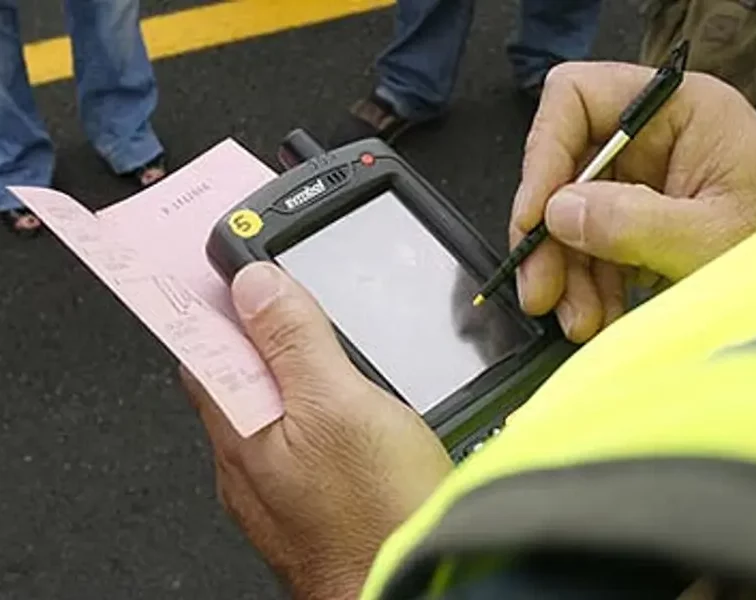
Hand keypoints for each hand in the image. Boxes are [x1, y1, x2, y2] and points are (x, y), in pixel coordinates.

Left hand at [183, 262, 451, 599]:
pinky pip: (298, 436)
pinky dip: (314, 405)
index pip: (202, 340)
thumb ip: (295, 342)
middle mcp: (245, 457)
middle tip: (283, 282)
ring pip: (269, 404)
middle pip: (234, 370)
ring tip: (318, 331)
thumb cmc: (375, 518)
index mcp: (239, 424)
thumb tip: (255, 283)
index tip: (231, 258)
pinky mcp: (311, 498)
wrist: (406, 586)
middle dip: (256, 326)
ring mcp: (276, 482)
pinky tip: (349, 402)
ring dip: (288, 366)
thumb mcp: (341, 406)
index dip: (216, 294)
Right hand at [511, 62, 755, 341]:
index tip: (537, 216)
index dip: (545, 154)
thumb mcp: (711, 240)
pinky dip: (592, 284)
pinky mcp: (654, 220)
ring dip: (570, 271)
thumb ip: (632, 223)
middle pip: (569, 165)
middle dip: (553, 233)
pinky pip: (601, 244)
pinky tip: (597, 317)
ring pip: (578, 213)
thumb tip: (558, 212)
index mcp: (681, 108)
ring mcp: (655, 179)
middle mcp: (660, 135)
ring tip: (579, 319)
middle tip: (541, 289)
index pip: (579, 98)